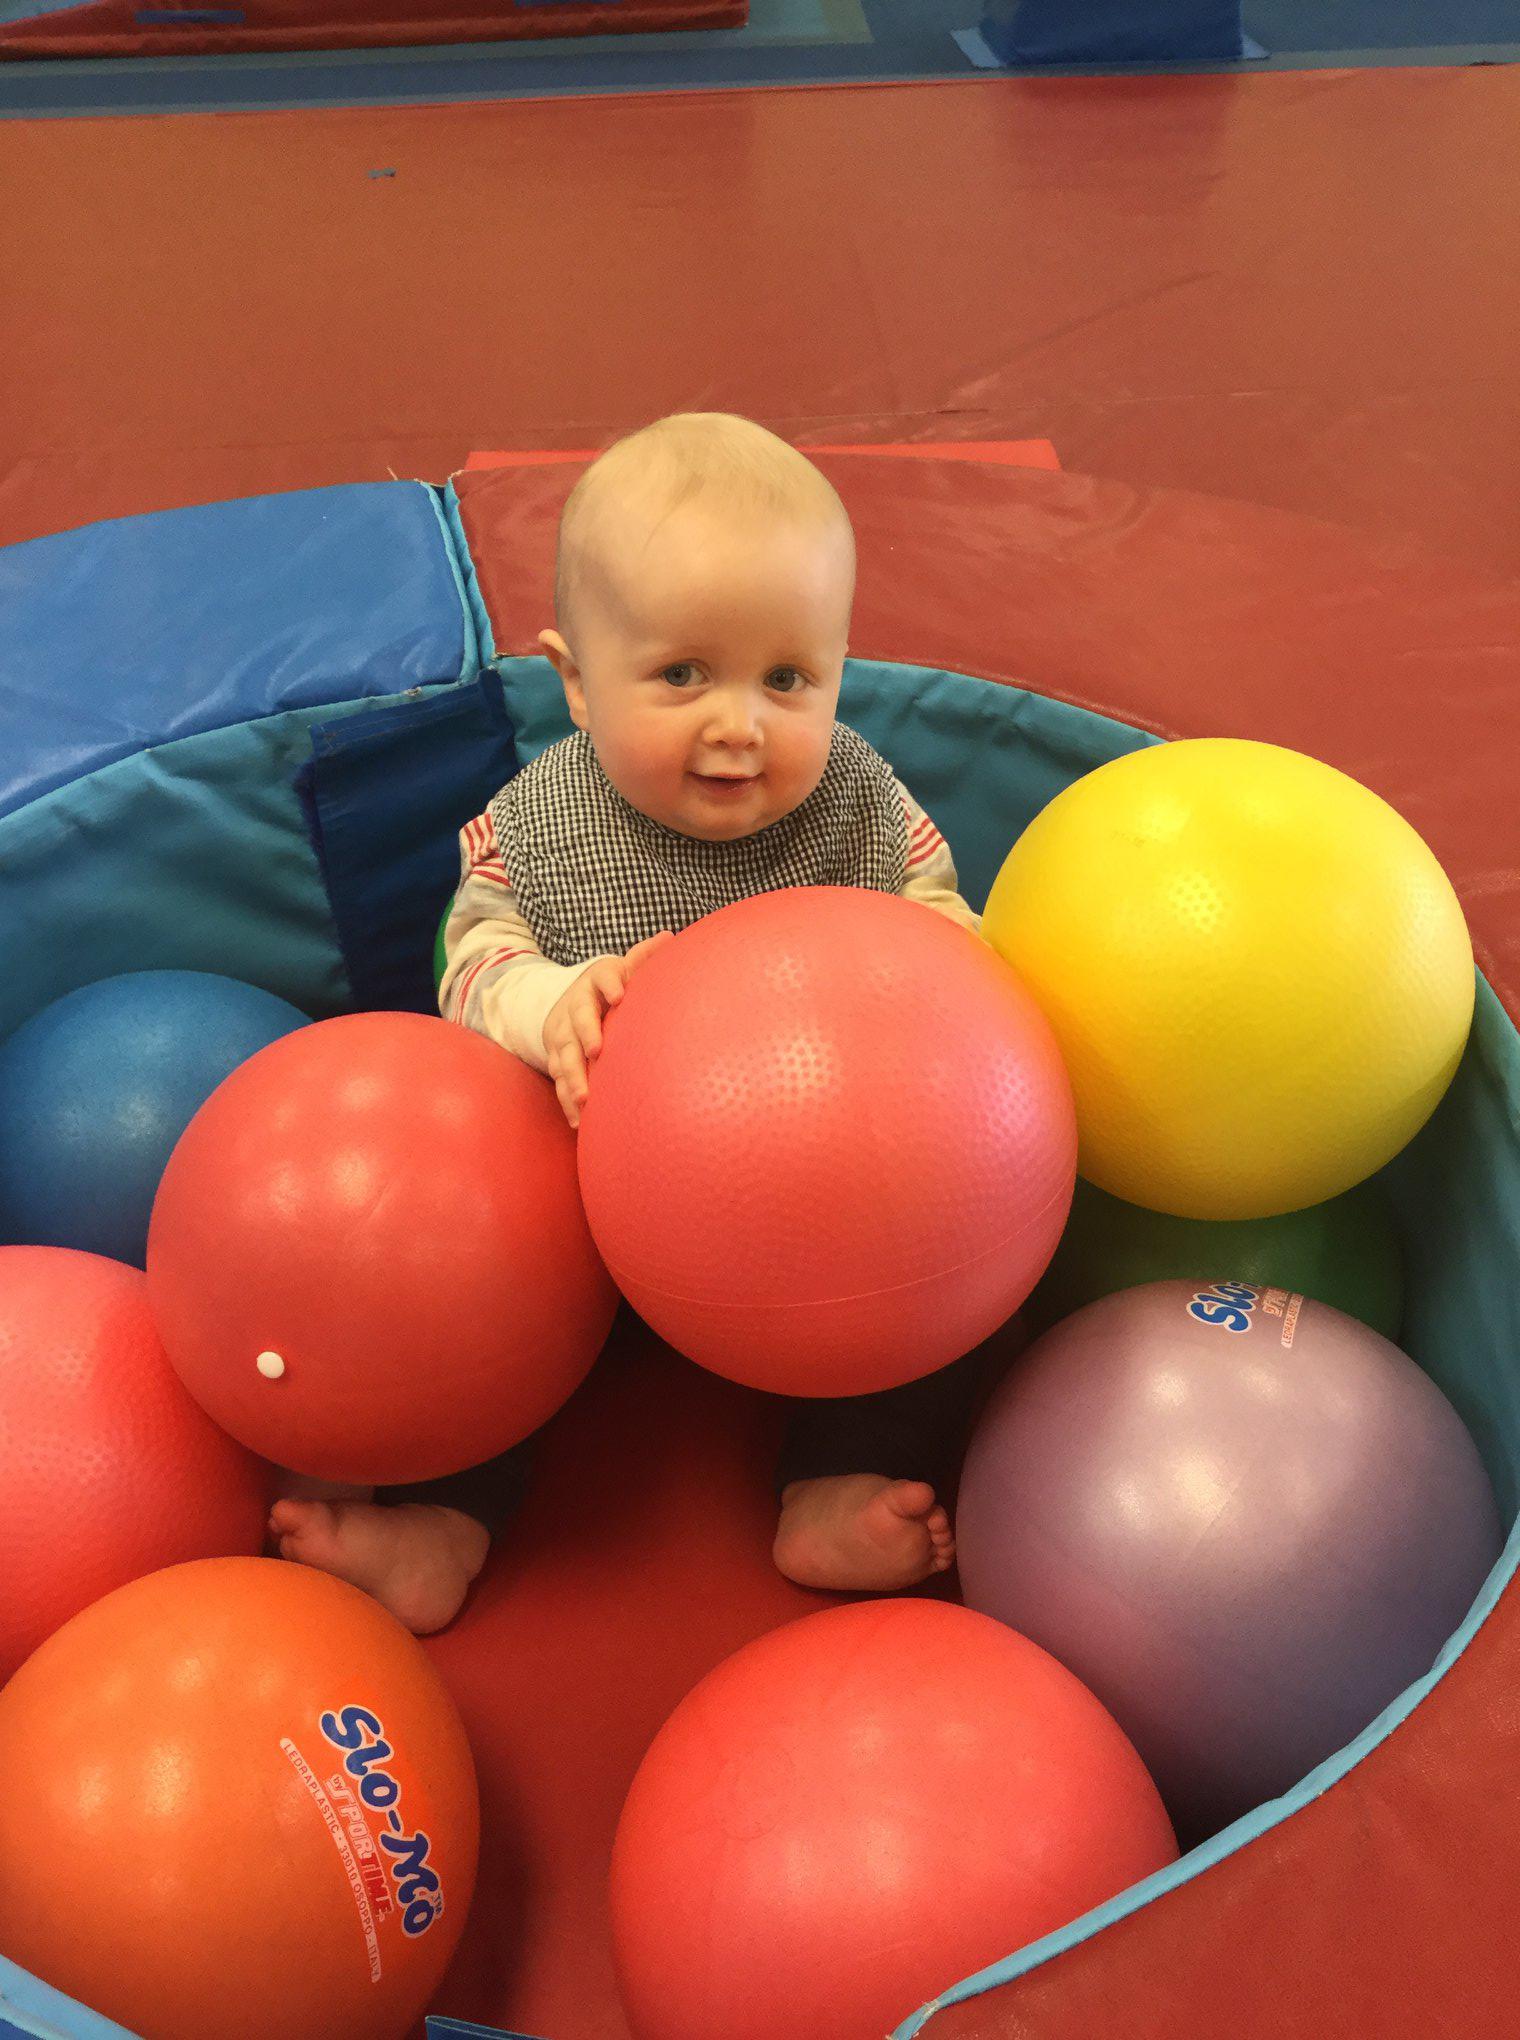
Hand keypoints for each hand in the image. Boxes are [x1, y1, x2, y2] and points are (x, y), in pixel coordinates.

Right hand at [544, 932, 673, 1128]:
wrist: (569, 1000)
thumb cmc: (609, 986)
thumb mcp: (621, 969)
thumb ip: (642, 958)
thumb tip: (668, 937)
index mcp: (595, 981)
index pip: (602, 977)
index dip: (610, 984)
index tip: (621, 994)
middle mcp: (574, 1006)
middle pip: (577, 1018)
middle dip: (585, 1033)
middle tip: (596, 1050)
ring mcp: (562, 1034)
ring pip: (563, 1056)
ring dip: (572, 1077)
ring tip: (585, 1098)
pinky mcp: (556, 1057)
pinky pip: (559, 1081)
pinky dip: (568, 1100)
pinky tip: (580, 1120)